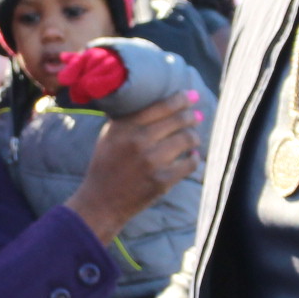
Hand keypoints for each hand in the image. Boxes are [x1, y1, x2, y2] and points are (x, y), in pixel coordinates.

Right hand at [67, 94, 200, 241]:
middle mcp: (138, 141)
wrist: (101, 202)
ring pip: (186, 139)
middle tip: (197, 115)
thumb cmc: (105, 166)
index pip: (161, 106)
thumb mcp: (109, 136)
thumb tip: (153, 102)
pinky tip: (193, 156)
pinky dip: (194, 158)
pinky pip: (189, 164)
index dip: (181, 99)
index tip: (192, 95)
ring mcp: (152, 161)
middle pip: (178, 120)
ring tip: (194, 137)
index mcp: (125, 127)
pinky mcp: (162, 181)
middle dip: (192, 116)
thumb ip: (127, 118)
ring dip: (194, 137)